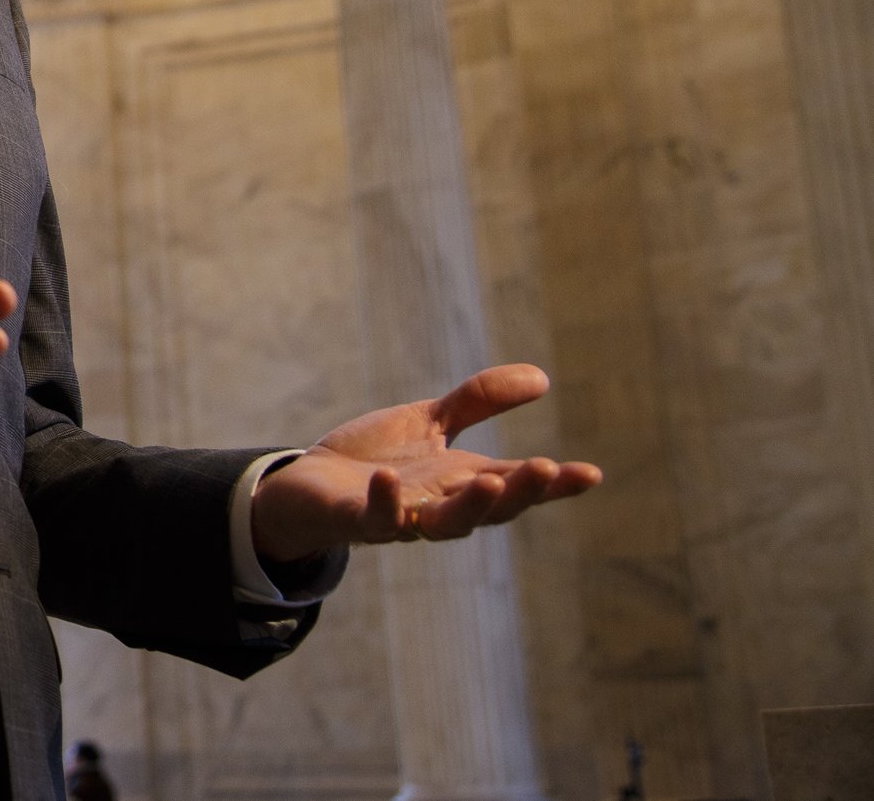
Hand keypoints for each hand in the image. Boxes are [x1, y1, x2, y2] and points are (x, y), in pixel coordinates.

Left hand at [250, 364, 602, 564]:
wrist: (309, 486)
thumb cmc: (376, 459)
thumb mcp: (430, 422)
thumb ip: (479, 401)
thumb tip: (541, 377)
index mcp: (461, 482)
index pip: (516, 483)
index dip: (554, 483)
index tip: (592, 473)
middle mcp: (440, 505)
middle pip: (490, 508)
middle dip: (520, 493)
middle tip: (548, 470)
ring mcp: (401, 517)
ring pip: (444, 523)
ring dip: (469, 507)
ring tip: (490, 481)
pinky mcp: (358, 519)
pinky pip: (376, 518)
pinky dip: (386, 503)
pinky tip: (390, 479)